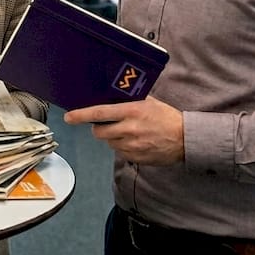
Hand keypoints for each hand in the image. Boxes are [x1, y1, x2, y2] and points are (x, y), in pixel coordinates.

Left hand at [63, 97, 184, 164]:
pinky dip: (122, 147)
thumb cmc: (167, 117)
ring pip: (109, 143)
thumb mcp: (149, 102)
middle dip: (99, 128)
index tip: (68, 117)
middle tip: (107, 124)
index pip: (99, 112)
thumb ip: (130, 101)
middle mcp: (129, 129)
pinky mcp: (136, 157)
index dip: (81, 115)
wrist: (185, 139)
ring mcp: (132, 145)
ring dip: (112, 138)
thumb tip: (112, 97)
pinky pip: (120, 153)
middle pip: (99, 132)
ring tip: (127, 132)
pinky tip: (135, 141)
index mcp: (131, 111)